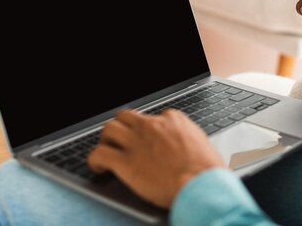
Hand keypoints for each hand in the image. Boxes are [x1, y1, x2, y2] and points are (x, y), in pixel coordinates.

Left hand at [87, 109, 225, 208]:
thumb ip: (184, 138)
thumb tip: (180, 145)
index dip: (146, 131)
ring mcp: (136, 142)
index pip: (151, 116)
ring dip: (107, 141)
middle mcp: (151, 126)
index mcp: (172, 119)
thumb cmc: (206, 170)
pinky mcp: (125, 162)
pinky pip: (99, 154)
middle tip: (121, 141)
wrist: (201, 185)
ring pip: (109, 129)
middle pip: (125, 117)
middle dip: (122, 128)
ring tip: (108, 152)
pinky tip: (99, 168)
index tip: (147, 141)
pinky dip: (95, 160)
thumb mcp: (200, 143)